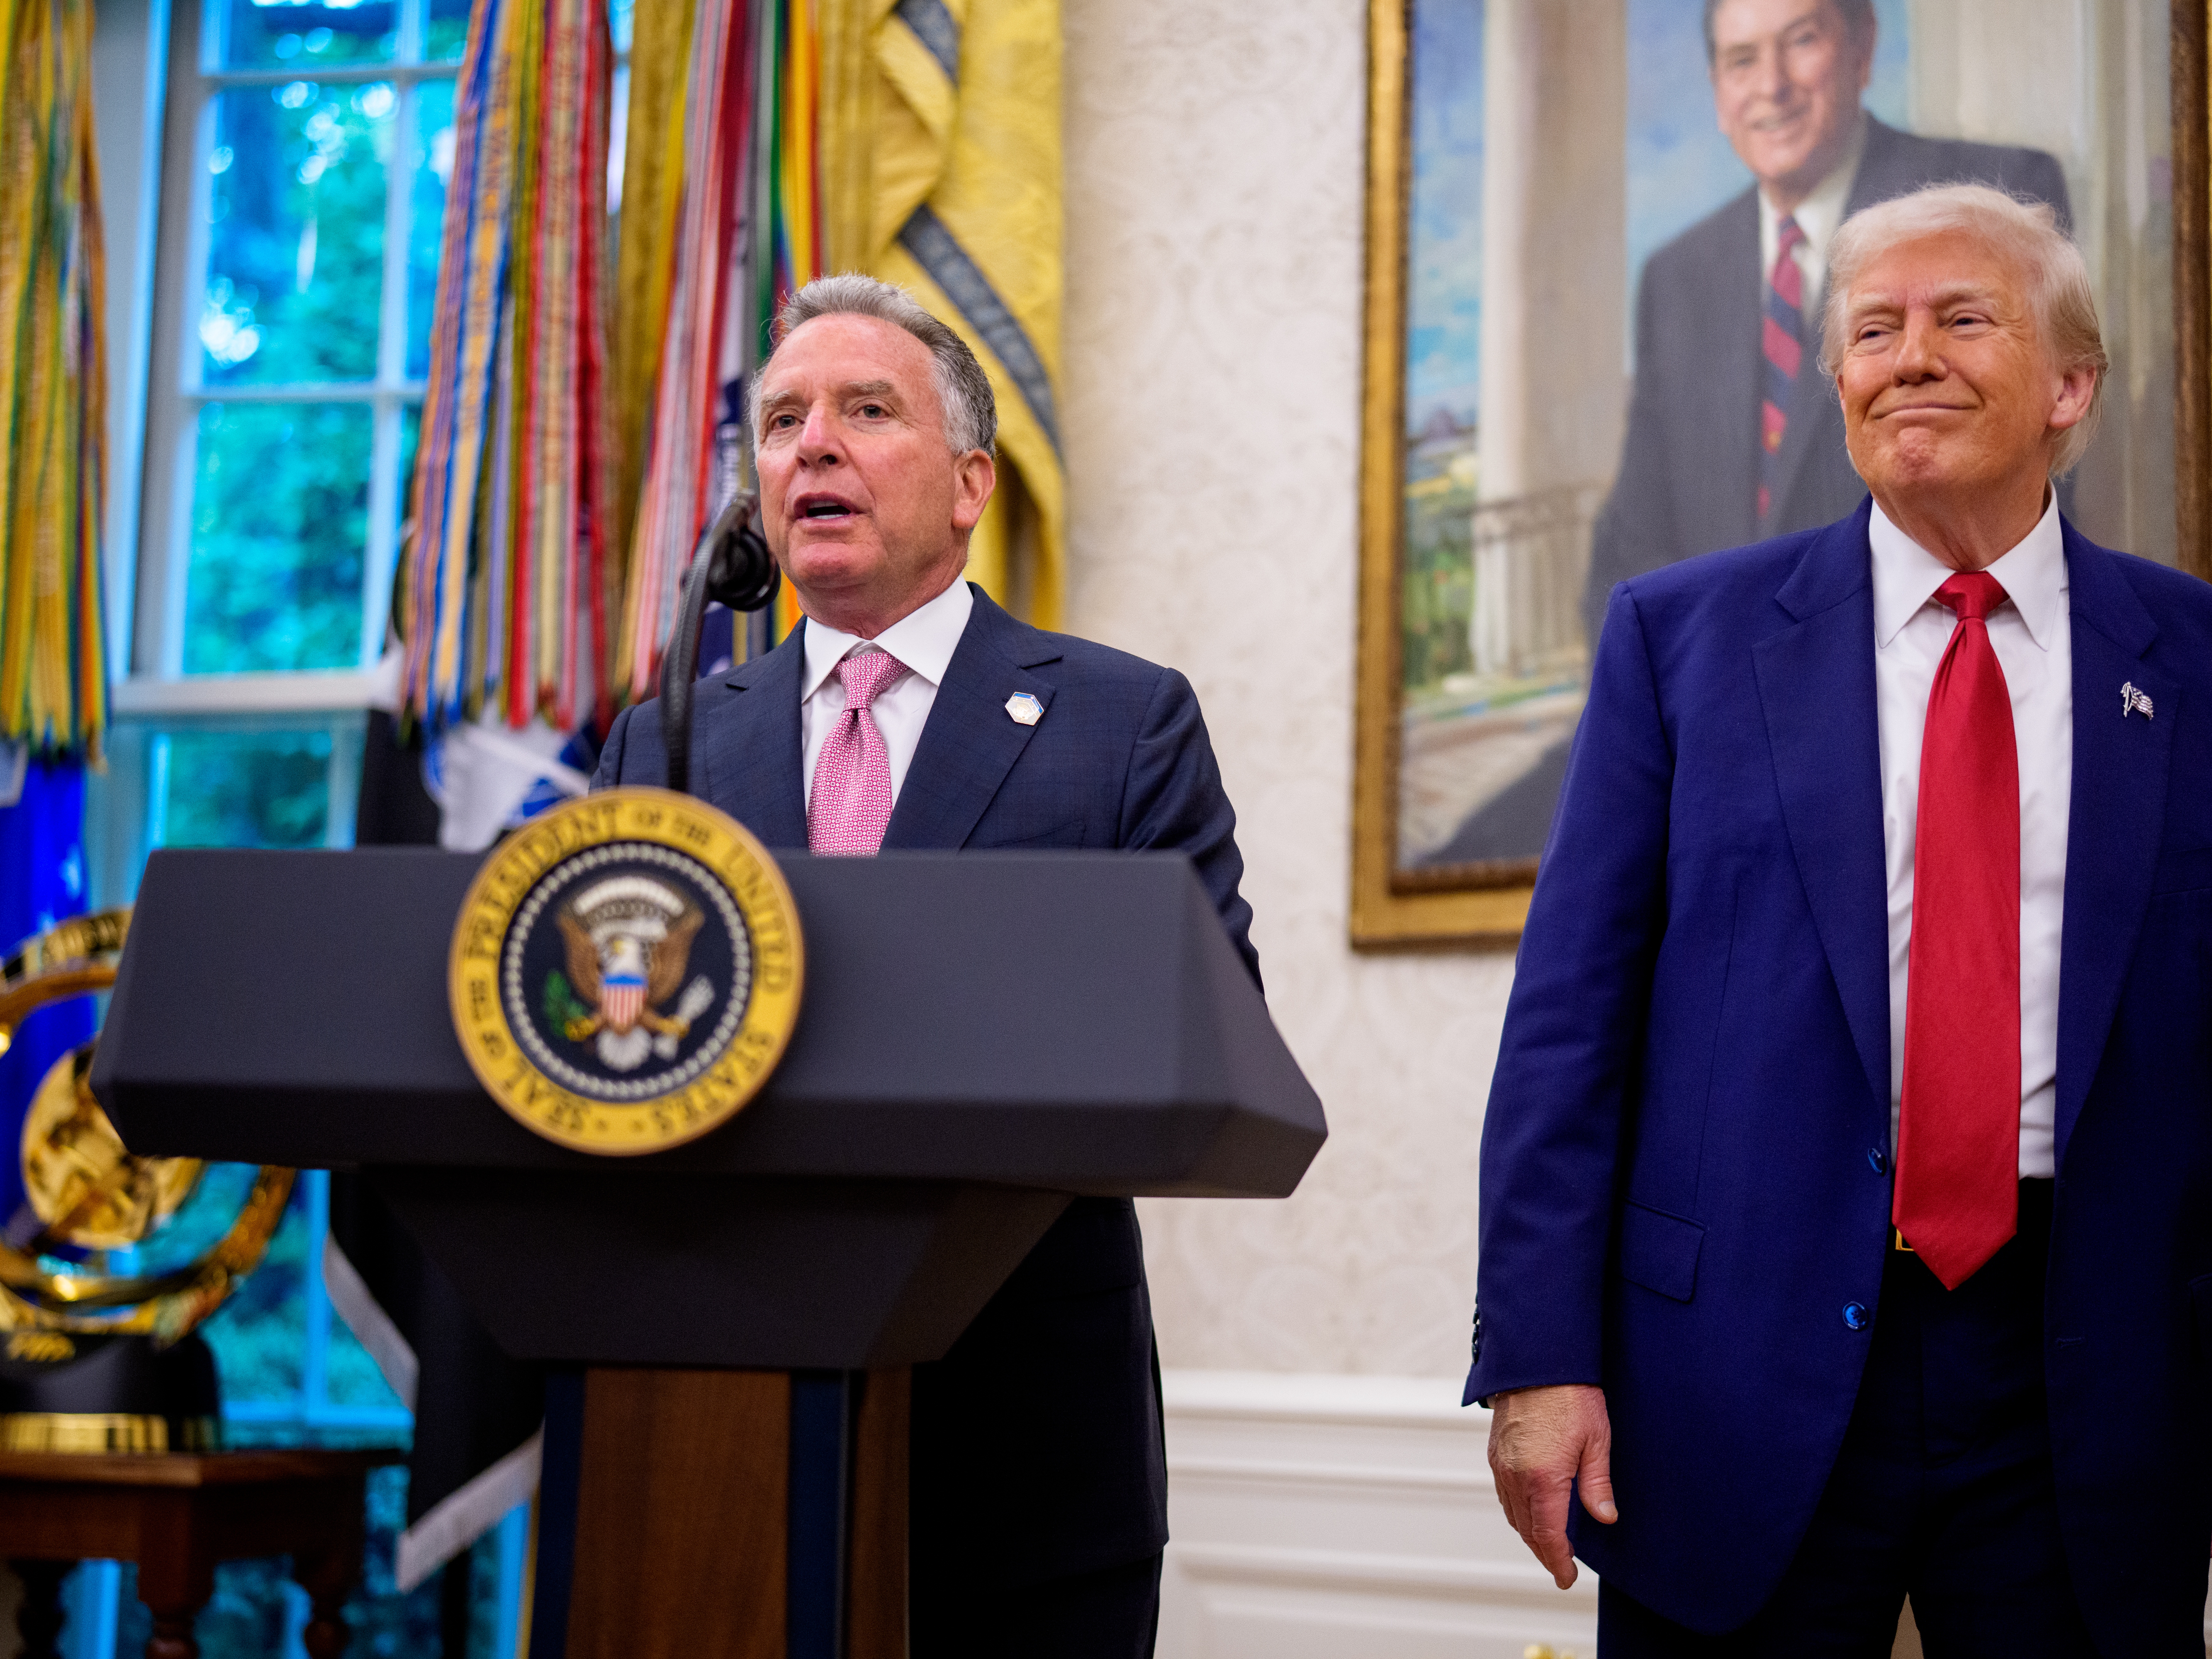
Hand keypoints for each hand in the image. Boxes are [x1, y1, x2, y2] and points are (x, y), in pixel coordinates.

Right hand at [1486, 1383, 1616, 1588]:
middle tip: (1562, 1566)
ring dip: (1530, 1533)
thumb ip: (1598, 1483)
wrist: (1536, 1360)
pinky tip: (1533, 1510)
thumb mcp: (1596, 1439)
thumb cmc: (1571, 1394)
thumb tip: (1605, 1517)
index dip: (1558, 1562)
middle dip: (1545, 1553)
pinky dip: (1518, 1511)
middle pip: (1527, 1530)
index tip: (1567, 1578)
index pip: (1547, 1535)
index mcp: (1542, 1477)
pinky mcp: (1494, 1452)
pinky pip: (1504, 1493)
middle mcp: (1515, 1475)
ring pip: (1512, 1514)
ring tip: (1550, 1543)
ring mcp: (1501, 1464)